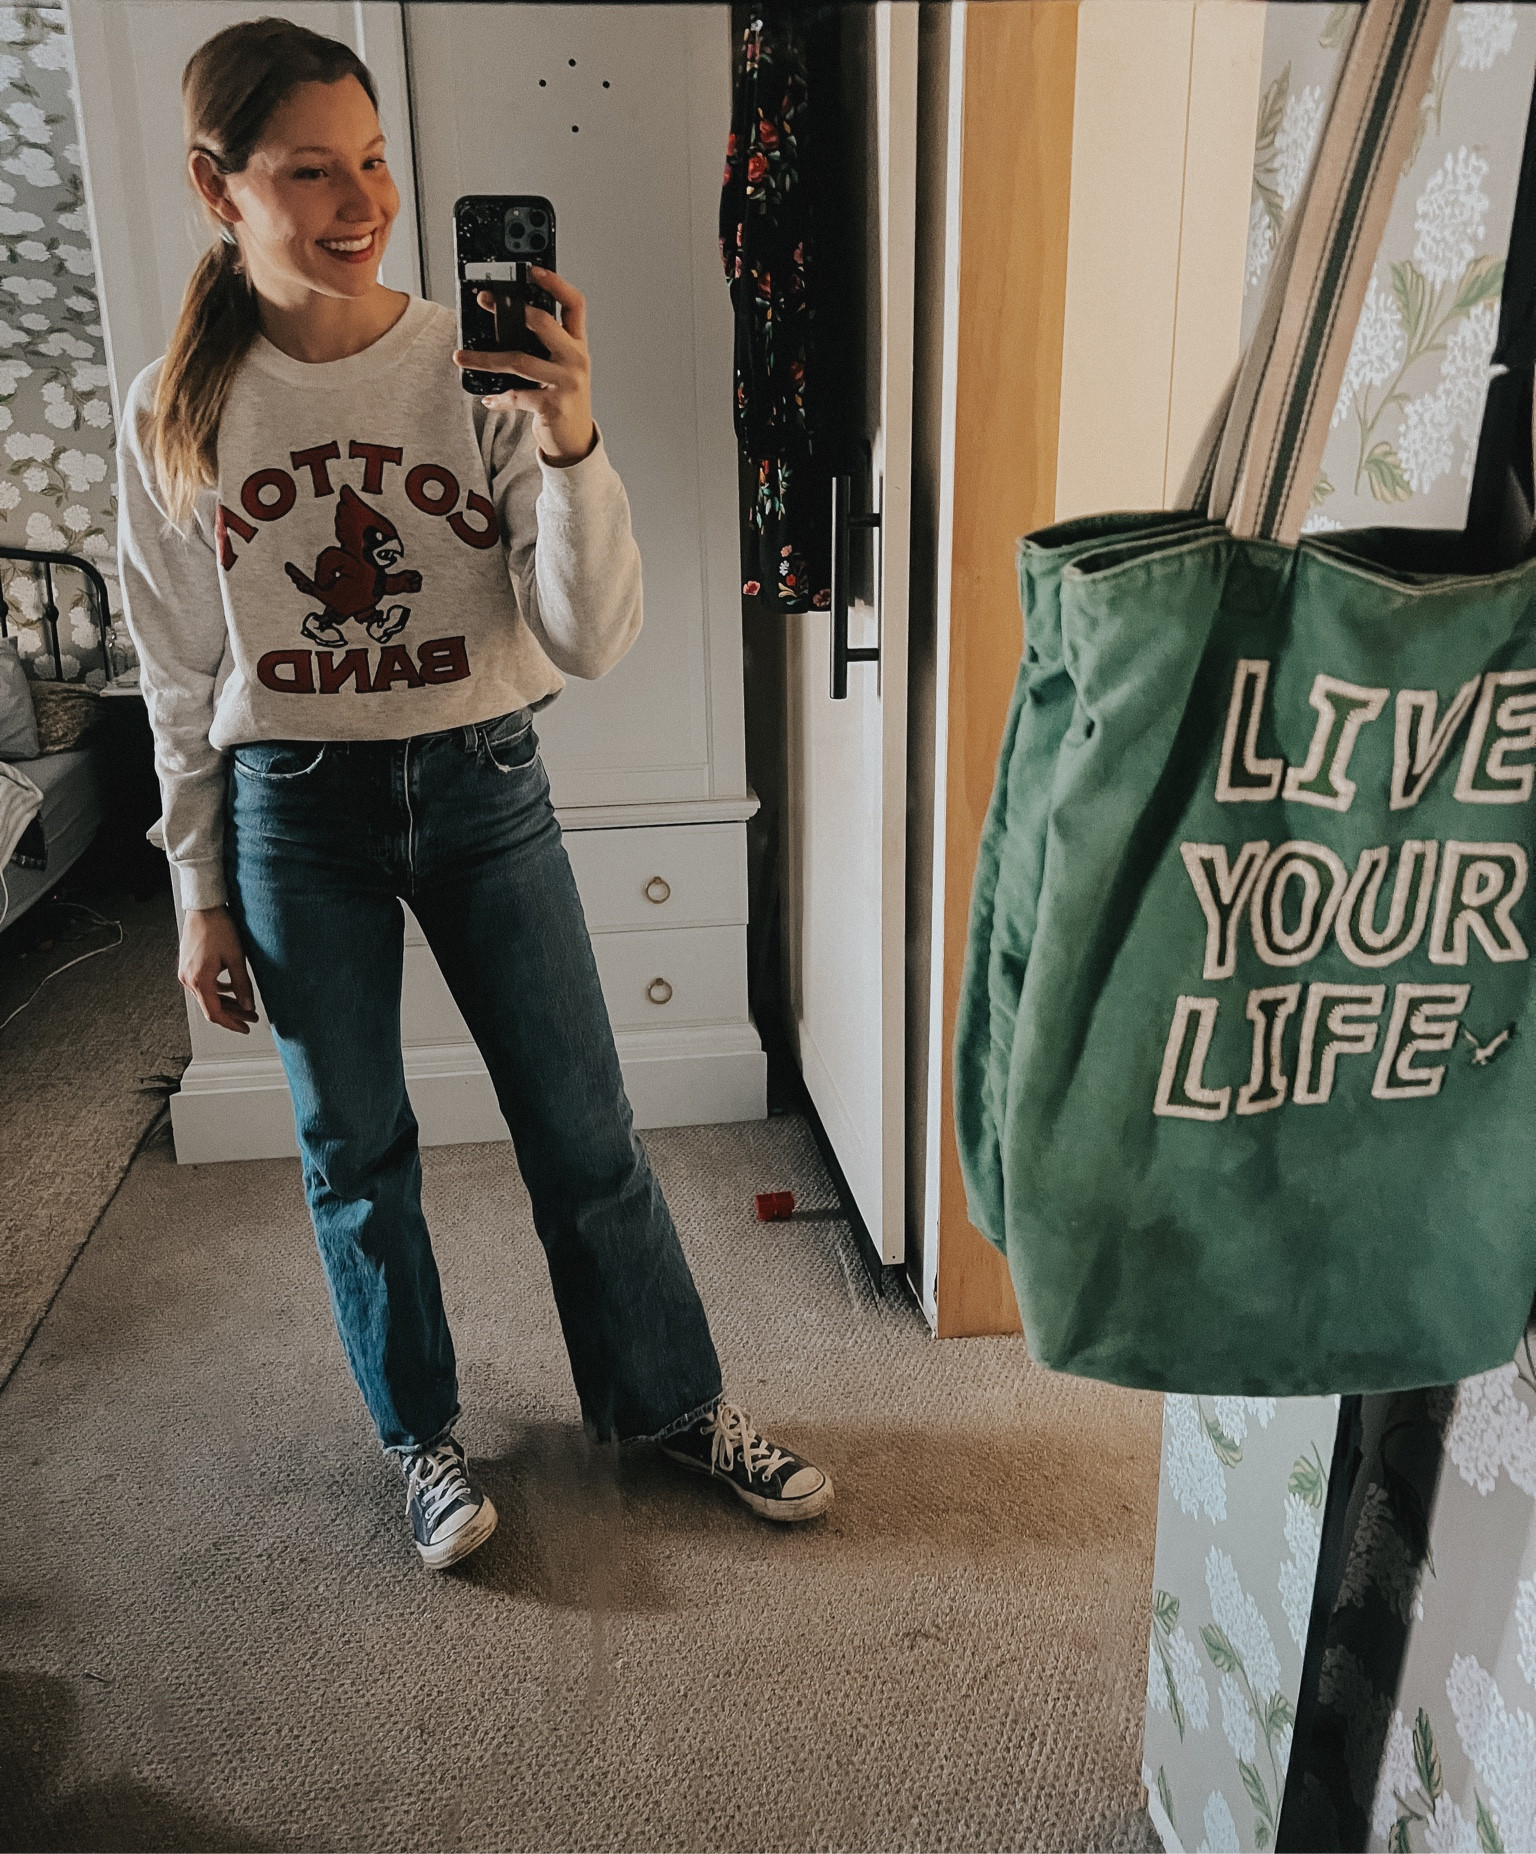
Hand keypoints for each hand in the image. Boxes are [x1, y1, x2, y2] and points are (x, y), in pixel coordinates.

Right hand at [180, 905, 258, 1034]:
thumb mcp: (236, 959)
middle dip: (233, 1014)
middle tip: (251, 1018)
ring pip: (208, 997)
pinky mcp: (188, 966)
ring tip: (246, 1005)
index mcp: (199, 980)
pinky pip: (204, 986)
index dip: (231, 1024)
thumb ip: (243, 985)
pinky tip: (233, 989)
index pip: (215, 1013)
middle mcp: (188, 979)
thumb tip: (248, 1005)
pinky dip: (219, 991)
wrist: (204, 908)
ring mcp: (186, 973)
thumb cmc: (218, 928)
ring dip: (227, 1002)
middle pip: (211, 1007)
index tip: (245, 1028)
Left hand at [453, 266, 596, 466]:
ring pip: (519, 360)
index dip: (555, 283)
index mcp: (578, 344)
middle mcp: (576, 359)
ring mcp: (567, 383)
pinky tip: (488, 398)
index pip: (574, 304)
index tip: (532, 268)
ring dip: (485, 359)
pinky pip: (517, 395)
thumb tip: (504, 321)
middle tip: (484, 301)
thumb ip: (544, 345)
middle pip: (543, 323)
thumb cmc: (563, 399)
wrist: (575, 441)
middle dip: (509, 309)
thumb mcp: (560, 367)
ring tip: (461, 357)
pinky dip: (499, 398)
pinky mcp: (553, 406)